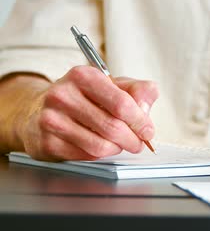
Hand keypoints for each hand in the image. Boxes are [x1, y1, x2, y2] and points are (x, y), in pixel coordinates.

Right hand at [17, 66, 158, 160]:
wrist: (38, 110)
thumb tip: (145, 108)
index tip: (148, 131)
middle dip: (133, 139)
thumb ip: (138, 91)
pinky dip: (100, 155)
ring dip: (117, 148)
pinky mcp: (46, 142)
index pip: (121, 103)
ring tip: (120, 144)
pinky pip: (86, 156)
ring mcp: (52, 119)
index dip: (140, 121)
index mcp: (83, 76)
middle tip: (139, 143)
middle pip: (112, 127)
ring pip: (100, 145)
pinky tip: (100, 145)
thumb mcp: (113, 85)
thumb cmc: (84, 97)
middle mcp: (63, 95)